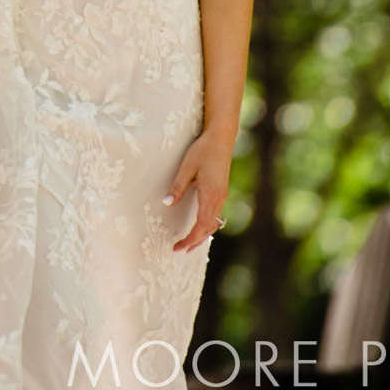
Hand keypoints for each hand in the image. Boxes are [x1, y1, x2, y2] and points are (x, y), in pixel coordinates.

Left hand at [166, 127, 232, 251]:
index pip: (201, 226)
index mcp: (210, 194)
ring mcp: (222, 195)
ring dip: (202, 235)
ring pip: (214, 223)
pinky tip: (201, 226)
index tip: (178, 248)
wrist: (221, 138)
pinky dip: (207, 225)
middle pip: (208, 228)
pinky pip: (216, 214)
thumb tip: (167, 203)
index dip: (190, 240)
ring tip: (189, 244)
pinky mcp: (221, 191)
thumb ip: (177, 187)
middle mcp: (219, 198)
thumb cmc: (203, 150)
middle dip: (194, 242)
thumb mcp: (186, 167)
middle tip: (180, 251)